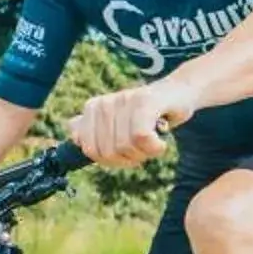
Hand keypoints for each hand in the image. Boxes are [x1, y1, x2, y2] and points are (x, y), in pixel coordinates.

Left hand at [69, 83, 188, 168]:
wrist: (179, 93)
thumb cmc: (148, 114)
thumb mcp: (117, 122)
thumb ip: (93, 129)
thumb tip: (74, 135)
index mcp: (93, 108)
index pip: (90, 150)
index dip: (110, 160)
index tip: (126, 151)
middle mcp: (105, 103)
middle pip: (108, 152)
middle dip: (128, 158)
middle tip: (143, 147)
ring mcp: (124, 100)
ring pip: (124, 146)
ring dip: (144, 154)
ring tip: (152, 141)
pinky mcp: (145, 102)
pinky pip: (141, 137)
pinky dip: (154, 148)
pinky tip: (161, 142)